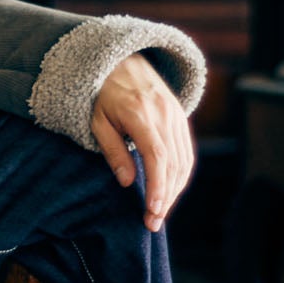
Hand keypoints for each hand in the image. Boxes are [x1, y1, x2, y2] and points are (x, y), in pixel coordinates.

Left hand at [90, 53, 193, 231]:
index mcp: (141, 114)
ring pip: (184, 160)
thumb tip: (127, 182)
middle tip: (153, 221)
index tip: (153, 209)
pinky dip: (180, 174)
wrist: (122, 61)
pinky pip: (186, 151)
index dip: (157, 186)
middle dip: (165, 196)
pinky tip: (169, 191)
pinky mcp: (181, 118)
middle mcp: (164, 115)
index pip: (157, 157)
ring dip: (174, 190)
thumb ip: (113, 150)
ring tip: (159, 212)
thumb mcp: (97, 121)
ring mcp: (177, 115)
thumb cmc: (101, 94)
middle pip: (174, 163)